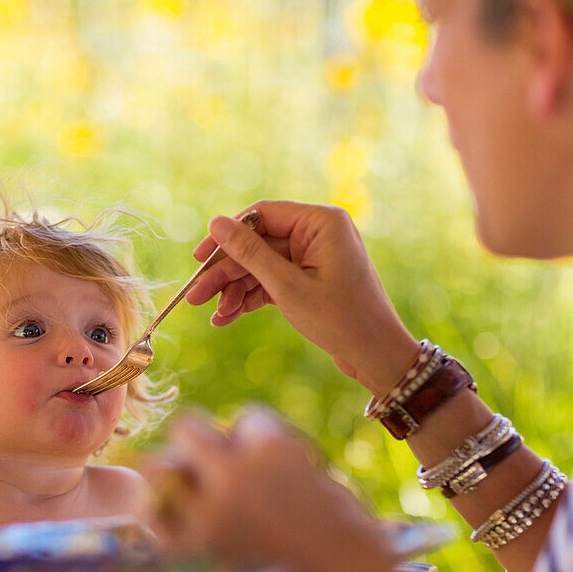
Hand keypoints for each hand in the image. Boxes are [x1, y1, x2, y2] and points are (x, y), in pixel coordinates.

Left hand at [152, 407, 383, 571]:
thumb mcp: (330, 488)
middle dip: (202, 446)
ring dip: (175, 478)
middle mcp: (234, 476)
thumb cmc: (357, 554)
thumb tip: (241, 449)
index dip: (252, 441)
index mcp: (276, 450)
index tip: (258, 462)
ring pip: (159, 471)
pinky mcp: (188, 558)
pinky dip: (166, 519)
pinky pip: (155, 521)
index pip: (244, 419)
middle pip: (187, 430)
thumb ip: (282, 464)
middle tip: (212, 470)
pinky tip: (184, 529)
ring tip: (192, 497)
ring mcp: (206, 516)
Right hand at [187, 201, 419, 396]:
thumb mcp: (288, 286)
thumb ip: (250, 253)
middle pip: (256, 244)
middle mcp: (316, 234)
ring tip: (213, 314)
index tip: (199, 259)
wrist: (376, 356)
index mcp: (320, 222)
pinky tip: (226, 317)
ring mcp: (312, 258)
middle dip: (226, 272)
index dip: (226, 236)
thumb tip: (216, 223)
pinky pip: (270, 282)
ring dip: (234, 290)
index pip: (261, 215)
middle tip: (196, 296)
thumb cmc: (340, 319)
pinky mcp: (308, 280)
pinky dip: (249, 298)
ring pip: (259, 266)